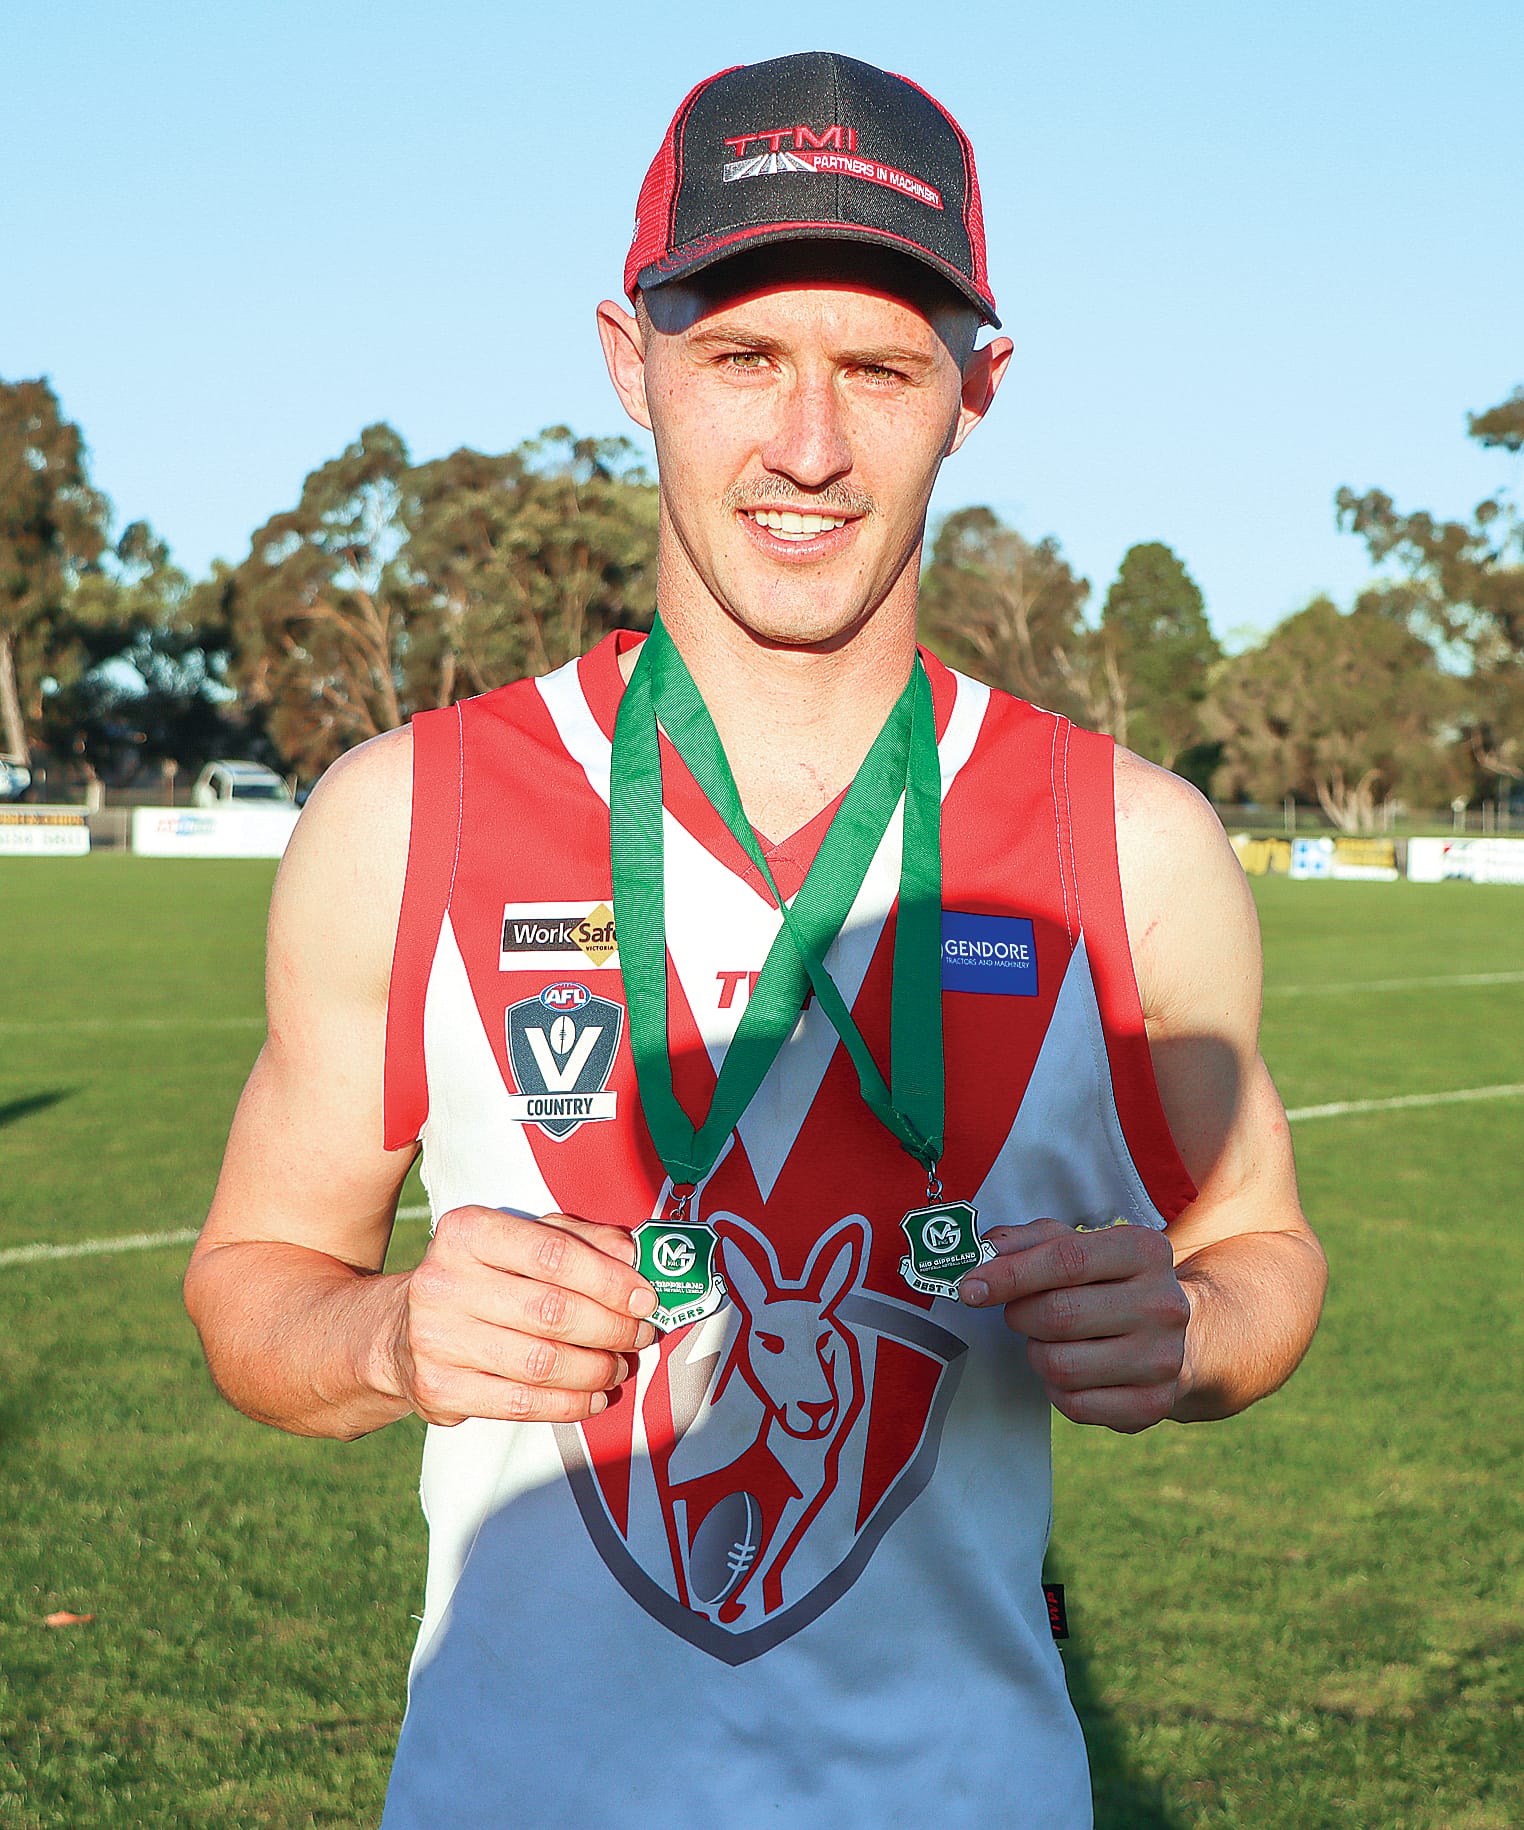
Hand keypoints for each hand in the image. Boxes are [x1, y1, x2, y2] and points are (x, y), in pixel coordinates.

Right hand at [384, 1206, 657, 1426]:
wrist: (401, 1329)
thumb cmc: (483, 1277)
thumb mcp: (522, 1240)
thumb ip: (578, 1239)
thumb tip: (631, 1256)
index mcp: (467, 1231)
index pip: (553, 1253)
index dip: (609, 1279)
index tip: (645, 1297)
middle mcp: (442, 1281)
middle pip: (552, 1311)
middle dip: (611, 1328)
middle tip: (640, 1335)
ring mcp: (435, 1337)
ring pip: (541, 1362)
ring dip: (596, 1369)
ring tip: (619, 1366)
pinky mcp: (437, 1387)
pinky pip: (520, 1402)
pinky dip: (569, 1404)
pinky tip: (593, 1397)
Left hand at [958, 1218, 1190, 1432]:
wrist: (1171, 1337)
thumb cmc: (1106, 1284)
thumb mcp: (1073, 1245)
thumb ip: (1025, 1241)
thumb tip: (982, 1253)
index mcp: (1145, 1251)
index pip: (1066, 1260)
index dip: (1009, 1275)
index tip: (970, 1287)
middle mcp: (1164, 1304)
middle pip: (1059, 1315)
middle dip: (1021, 1316)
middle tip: (1020, 1313)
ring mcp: (1163, 1358)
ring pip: (1061, 1364)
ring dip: (1037, 1354)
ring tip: (1049, 1342)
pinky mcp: (1153, 1404)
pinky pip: (1074, 1404)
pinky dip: (1055, 1389)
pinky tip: (1070, 1370)